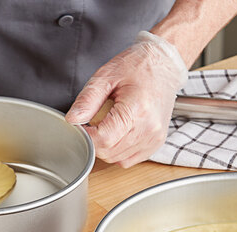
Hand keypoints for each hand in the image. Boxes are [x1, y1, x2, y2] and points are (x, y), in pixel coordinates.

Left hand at [66, 31, 187, 167]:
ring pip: (117, 159)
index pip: (103, 139)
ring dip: (106, 147)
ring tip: (108, 124)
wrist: (164, 65)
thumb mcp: (106, 76)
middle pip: (109, 152)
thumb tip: (72, 120)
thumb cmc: (137, 66)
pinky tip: (119, 133)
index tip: (83, 125)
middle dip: (95, 141)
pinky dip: (118, 152)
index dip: (87, 136)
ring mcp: (154, 138)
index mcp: (137, 109)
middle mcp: (148, 128)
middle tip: (94, 123)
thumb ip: (87, 99)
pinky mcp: (155, 144)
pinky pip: (128, 160)